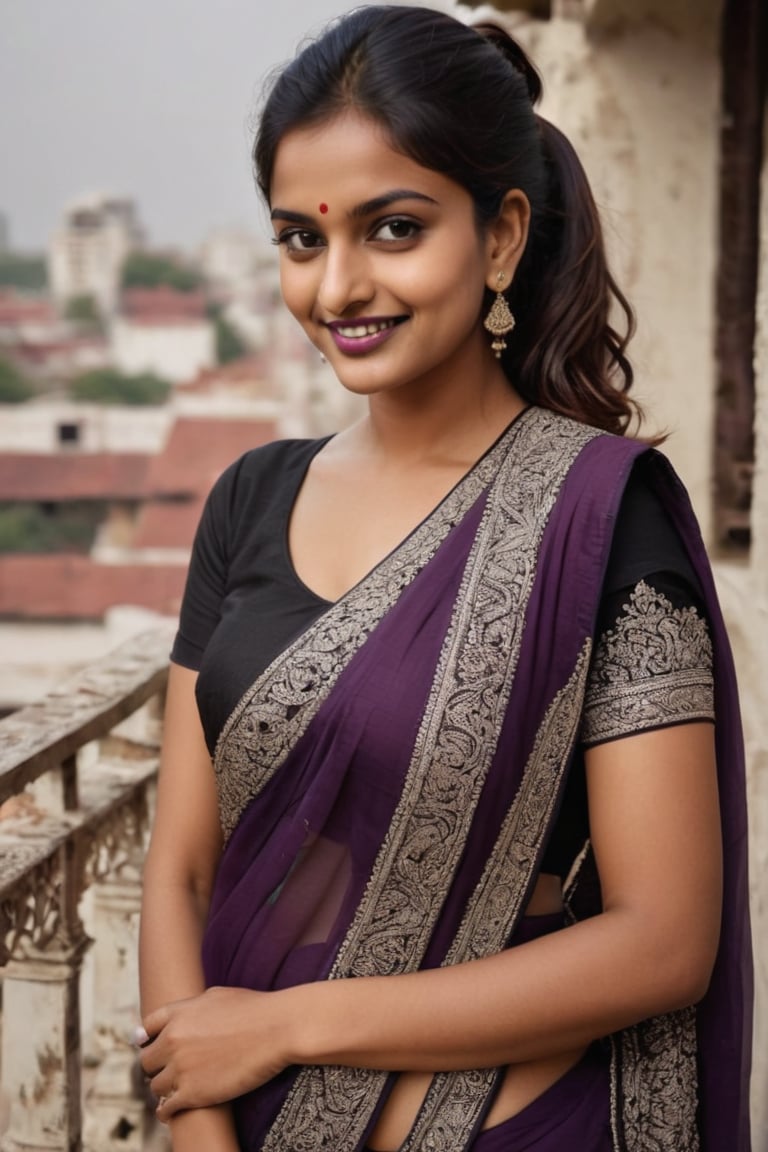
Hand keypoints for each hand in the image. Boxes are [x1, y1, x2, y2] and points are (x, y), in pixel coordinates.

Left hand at [139, 986, 289, 1119]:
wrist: (276, 1028)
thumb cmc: (254, 1008)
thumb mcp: (216, 995)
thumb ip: (191, 1007)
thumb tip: (183, 1015)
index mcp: (178, 1014)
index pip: (146, 1028)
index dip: (148, 1039)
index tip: (151, 1045)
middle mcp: (173, 1040)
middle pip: (147, 1061)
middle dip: (157, 1066)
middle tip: (168, 1071)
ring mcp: (181, 1068)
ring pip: (155, 1086)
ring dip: (164, 1089)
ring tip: (173, 1091)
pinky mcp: (192, 1093)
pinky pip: (165, 1107)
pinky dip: (166, 1110)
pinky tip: (171, 1111)